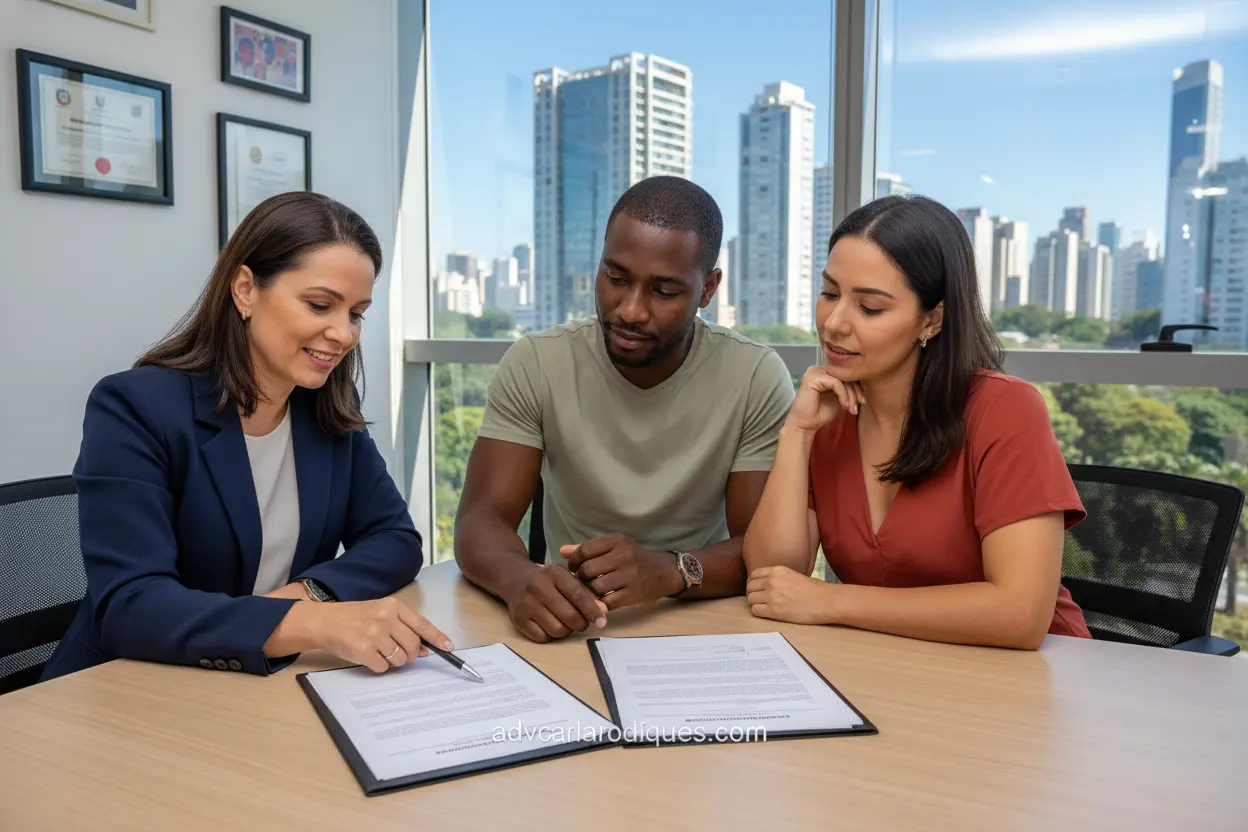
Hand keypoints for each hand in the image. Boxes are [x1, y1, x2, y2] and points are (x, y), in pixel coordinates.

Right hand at [304, 597, 453, 672]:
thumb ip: (404, 627)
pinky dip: (380, 666)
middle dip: (412, 655)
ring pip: (400, 659)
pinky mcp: (363, 650)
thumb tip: (426, 649)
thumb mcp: (381, 612)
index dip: (437, 638)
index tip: (448, 647)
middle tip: (402, 654)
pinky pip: (383, 667)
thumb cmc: (355, 617)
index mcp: (393, 606)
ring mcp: (374, 634)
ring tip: (381, 652)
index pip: (422, 624)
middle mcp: (385, 618)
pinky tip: (370, 656)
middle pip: (413, 646)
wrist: (325, 621)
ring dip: (395, 661)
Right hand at [503, 564, 608, 642]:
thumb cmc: (548, 580)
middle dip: (581, 623)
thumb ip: (586, 592)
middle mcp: (538, 586)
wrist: (516, 579)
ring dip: (567, 630)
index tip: (602, 621)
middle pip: (569, 616)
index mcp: (554, 573)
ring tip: (565, 622)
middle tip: (582, 622)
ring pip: (557, 630)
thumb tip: (602, 611)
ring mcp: (526, 604)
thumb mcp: (566, 578)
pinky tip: (550, 624)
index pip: (577, 594)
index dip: (592, 610)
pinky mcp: (519, 619)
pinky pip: (543, 637)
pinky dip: (551, 635)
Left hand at [561, 534, 684, 610]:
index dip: (574, 561)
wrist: (664, 572)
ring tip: (592, 591)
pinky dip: (601, 603)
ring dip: (590, 592)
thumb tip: (562, 551)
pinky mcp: (634, 594)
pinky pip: (608, 602)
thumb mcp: (614, 547)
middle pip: (587, 570)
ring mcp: (630, 576)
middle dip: (580, 578)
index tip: (573, 568)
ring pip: (596, 587)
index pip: (585, 550)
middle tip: (582, 582)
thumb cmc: (633, 559)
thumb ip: (588, 549)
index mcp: (617, 541)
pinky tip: (602, 600)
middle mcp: (624, 556)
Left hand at [746, 565, 834, 624]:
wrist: (826, 601)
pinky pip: (755, 611)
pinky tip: (767, 613)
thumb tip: (765, 584)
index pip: (753, 575)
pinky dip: (758, 612)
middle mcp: (771, 581)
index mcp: (777, 570)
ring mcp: (771, 596)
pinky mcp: (774, 610)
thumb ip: (777, 577)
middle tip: (761, 599)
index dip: (754, 583)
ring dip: (755, 603)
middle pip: (749, 587)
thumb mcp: (793, 575)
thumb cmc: (815, 590)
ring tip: (765, 606)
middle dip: (753, 593)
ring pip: (750, 599)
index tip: (758, 589)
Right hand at [785, 366, 864, 433]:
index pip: (846, 373)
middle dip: (855, 392)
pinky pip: (836, 382)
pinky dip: (843, 395)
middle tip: (857, 407)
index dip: (857, 386)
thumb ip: (848, 388)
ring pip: (842, 378)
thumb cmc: (821, 413)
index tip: (862, 401)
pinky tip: (844, 405)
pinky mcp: (812, 377)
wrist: (806, 425)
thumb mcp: (840, 398)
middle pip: (845, 374)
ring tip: (851, 409)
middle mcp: (819, 369)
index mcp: (825, 372)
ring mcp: (815, 372)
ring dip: (850, 395)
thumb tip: (865, 381)